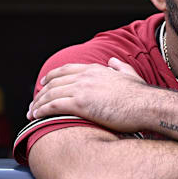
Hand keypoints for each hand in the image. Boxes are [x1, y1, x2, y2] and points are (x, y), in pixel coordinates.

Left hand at [27, 57, 148, 131]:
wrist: (147, 106)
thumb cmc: (141, 96)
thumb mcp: (131, 75)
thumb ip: (120, 67)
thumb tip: (113, 61)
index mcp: (97, 69)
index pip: (67, 70)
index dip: (52, 76)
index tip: (43, 83)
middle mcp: (86, 76)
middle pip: (55, 82)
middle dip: (41, 93)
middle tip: (33, 103)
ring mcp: (82, 89)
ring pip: (51, 94)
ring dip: (37, 104)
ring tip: (30, 113)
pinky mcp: (80, 104)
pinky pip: (53, 106)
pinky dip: (41, 111)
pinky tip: (35, 117)